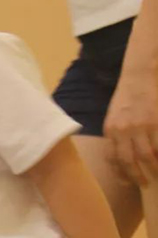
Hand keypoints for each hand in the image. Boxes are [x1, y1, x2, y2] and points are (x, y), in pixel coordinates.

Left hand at [104, 50, 157, 185]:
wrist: (138, 78)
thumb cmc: (126, 99)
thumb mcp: (113, 116)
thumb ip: (116, 135)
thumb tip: (121, 158)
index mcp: (109, 129)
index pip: (111, 157)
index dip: (118, 172)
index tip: (125, 182)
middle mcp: (122, 130)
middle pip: (127, 161)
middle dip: (135, 176)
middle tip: (143, 183)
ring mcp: (139, 127)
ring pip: (146, 156)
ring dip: (152, 169)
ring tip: (156, 174)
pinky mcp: (155, 123)